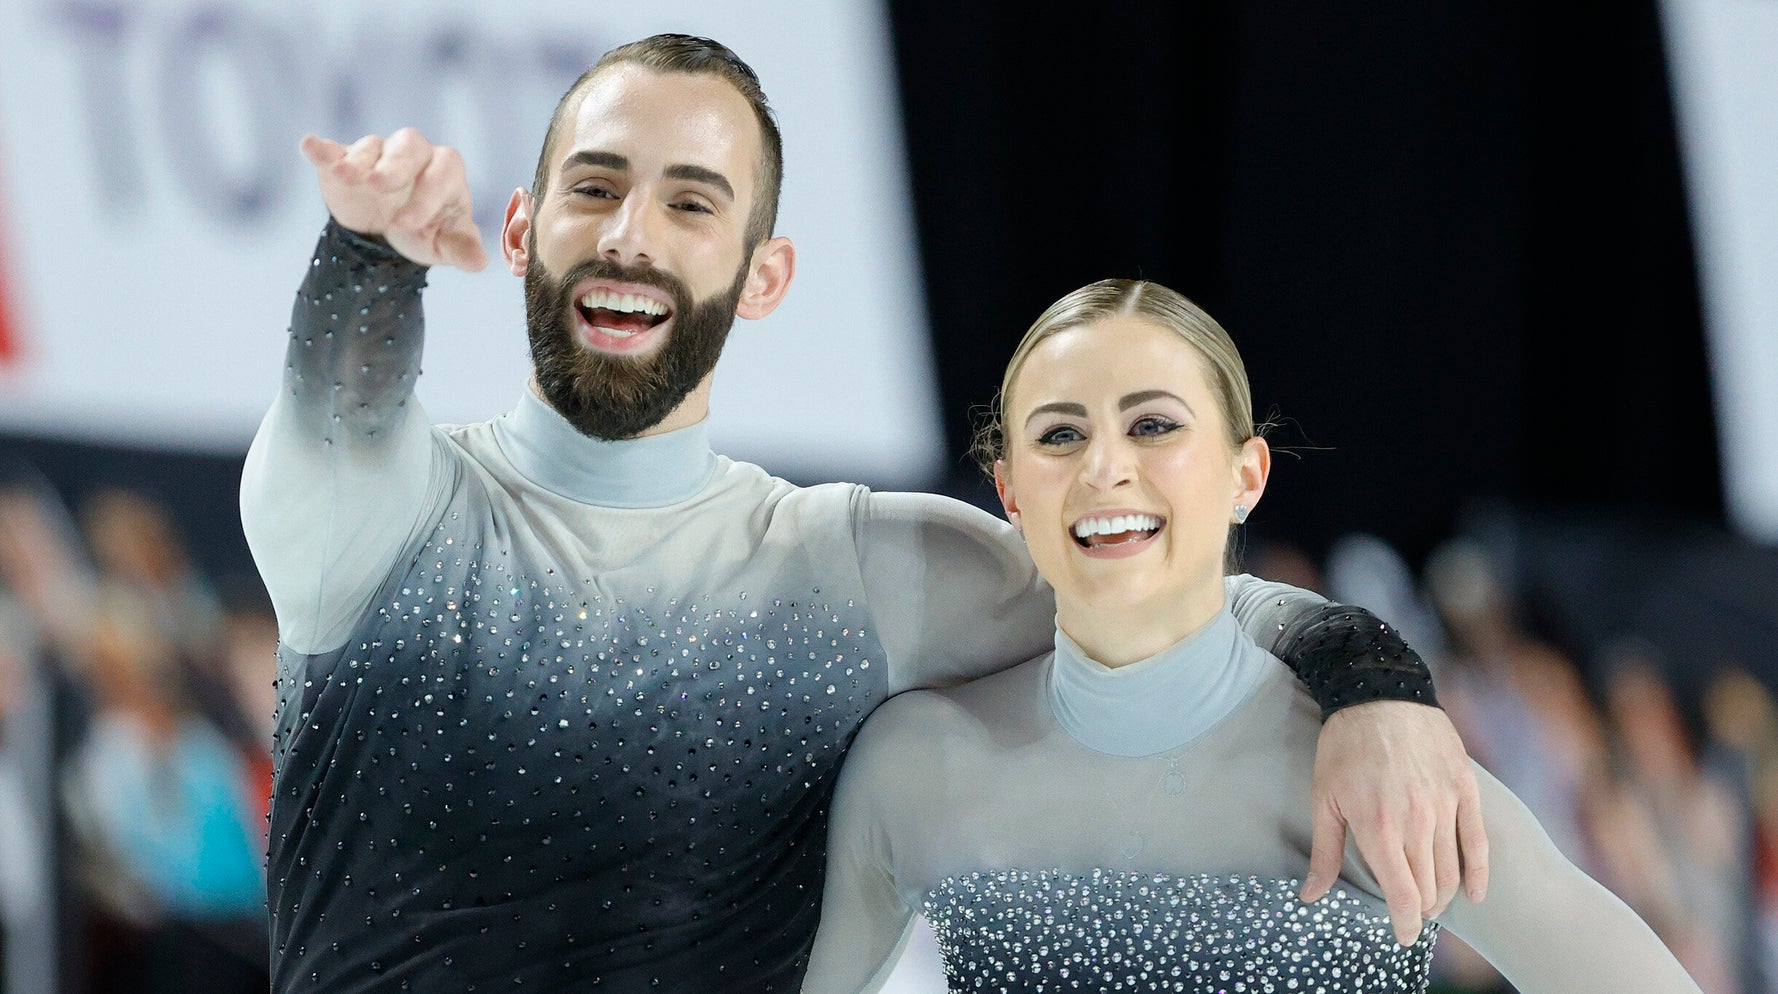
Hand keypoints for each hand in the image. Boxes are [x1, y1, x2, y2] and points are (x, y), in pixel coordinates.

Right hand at [300, 128, 487, 271]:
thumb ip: (460, 249)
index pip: (443, 173)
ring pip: (371, 146)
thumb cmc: (426, 230)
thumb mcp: (444, 243)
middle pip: (408, 146)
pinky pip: (333, 150)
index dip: (429, 194)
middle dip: (395, 166)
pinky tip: (310, 146)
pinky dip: (321, 149)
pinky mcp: (343, 161)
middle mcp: (413, 155)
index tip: (409, 223)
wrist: (389, 232)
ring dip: (358, 161)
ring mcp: (377, 155)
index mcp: (444, 171)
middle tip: (380, 185)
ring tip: (347, 177)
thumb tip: (480, 263)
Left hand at [1301, 700, 1487, 945]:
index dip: (1405, 924)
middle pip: (1430, 888)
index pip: (1403, 895)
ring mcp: (1445, 804)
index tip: (1401, 935)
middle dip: (1420, 910)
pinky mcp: (1465, 788)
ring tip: (1431, 904)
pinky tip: (1474, 893)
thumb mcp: (1324, 798)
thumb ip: (1324, 853)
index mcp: (1378, 827)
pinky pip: (1478, 841)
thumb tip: (1309, 897)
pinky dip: (1478, 872)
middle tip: (1411, 915)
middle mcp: (1417, 821)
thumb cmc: (1344, 747)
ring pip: (1453, 869)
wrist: (1380, 692)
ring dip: (1444, 895)